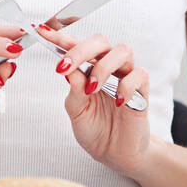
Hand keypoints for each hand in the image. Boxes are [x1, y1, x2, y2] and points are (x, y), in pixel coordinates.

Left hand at [39, 28, 150, 175]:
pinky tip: (117, 101)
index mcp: (88, 70)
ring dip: (103, 67)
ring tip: (93, 88)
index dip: (60, 37)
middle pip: (100, 41)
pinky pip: (139, 75)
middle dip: (80, 50)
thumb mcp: (76, 112)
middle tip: (66, 66)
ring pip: (122, 51)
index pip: (75, 46)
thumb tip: (67, 69)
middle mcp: (107, 68)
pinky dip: (126, 86)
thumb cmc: (95, 130)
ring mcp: (125, 77)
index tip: (43, 32)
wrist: (115, 154)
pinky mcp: (142, 91)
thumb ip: (74, 90)